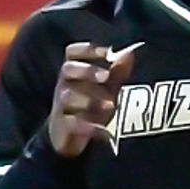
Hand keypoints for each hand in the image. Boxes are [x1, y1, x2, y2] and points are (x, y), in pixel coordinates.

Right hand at [46, 41, 137, 157]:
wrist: (68, 139)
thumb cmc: (89, 108)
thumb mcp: (105, 90)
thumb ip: (117, 73)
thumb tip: (129, 53)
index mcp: (74, 74)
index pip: (72, 53)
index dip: (86, 49)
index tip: (106, 51)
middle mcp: (64, 86)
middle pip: (68, 69)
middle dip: (87, 70)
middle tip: (106, 76)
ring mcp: (60, 106)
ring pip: (68, 96)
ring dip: (89, 99)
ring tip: (110, 105)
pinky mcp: (62, 126)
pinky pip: (72, 123)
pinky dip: (89, 127)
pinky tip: (105, 132)